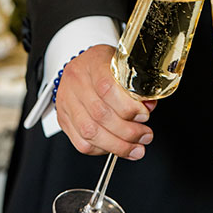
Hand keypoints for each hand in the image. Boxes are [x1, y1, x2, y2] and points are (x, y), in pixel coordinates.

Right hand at [55, 43, 156, 158]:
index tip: (144, 115)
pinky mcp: (63, 119)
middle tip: (145, 136)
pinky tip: (116, 148)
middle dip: (128, 131)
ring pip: (90, 132)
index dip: (128, 107)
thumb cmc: (105, 64)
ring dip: (117, 145)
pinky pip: (81, 143)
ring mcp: (66, 101)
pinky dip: (101, 149)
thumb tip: (148, 106)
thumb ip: (137, 85)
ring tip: (136, 148)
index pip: (107, 88)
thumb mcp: (123, 64)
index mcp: (93, 63)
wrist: (83, 65)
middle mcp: (76, 82)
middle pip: (100, 114)